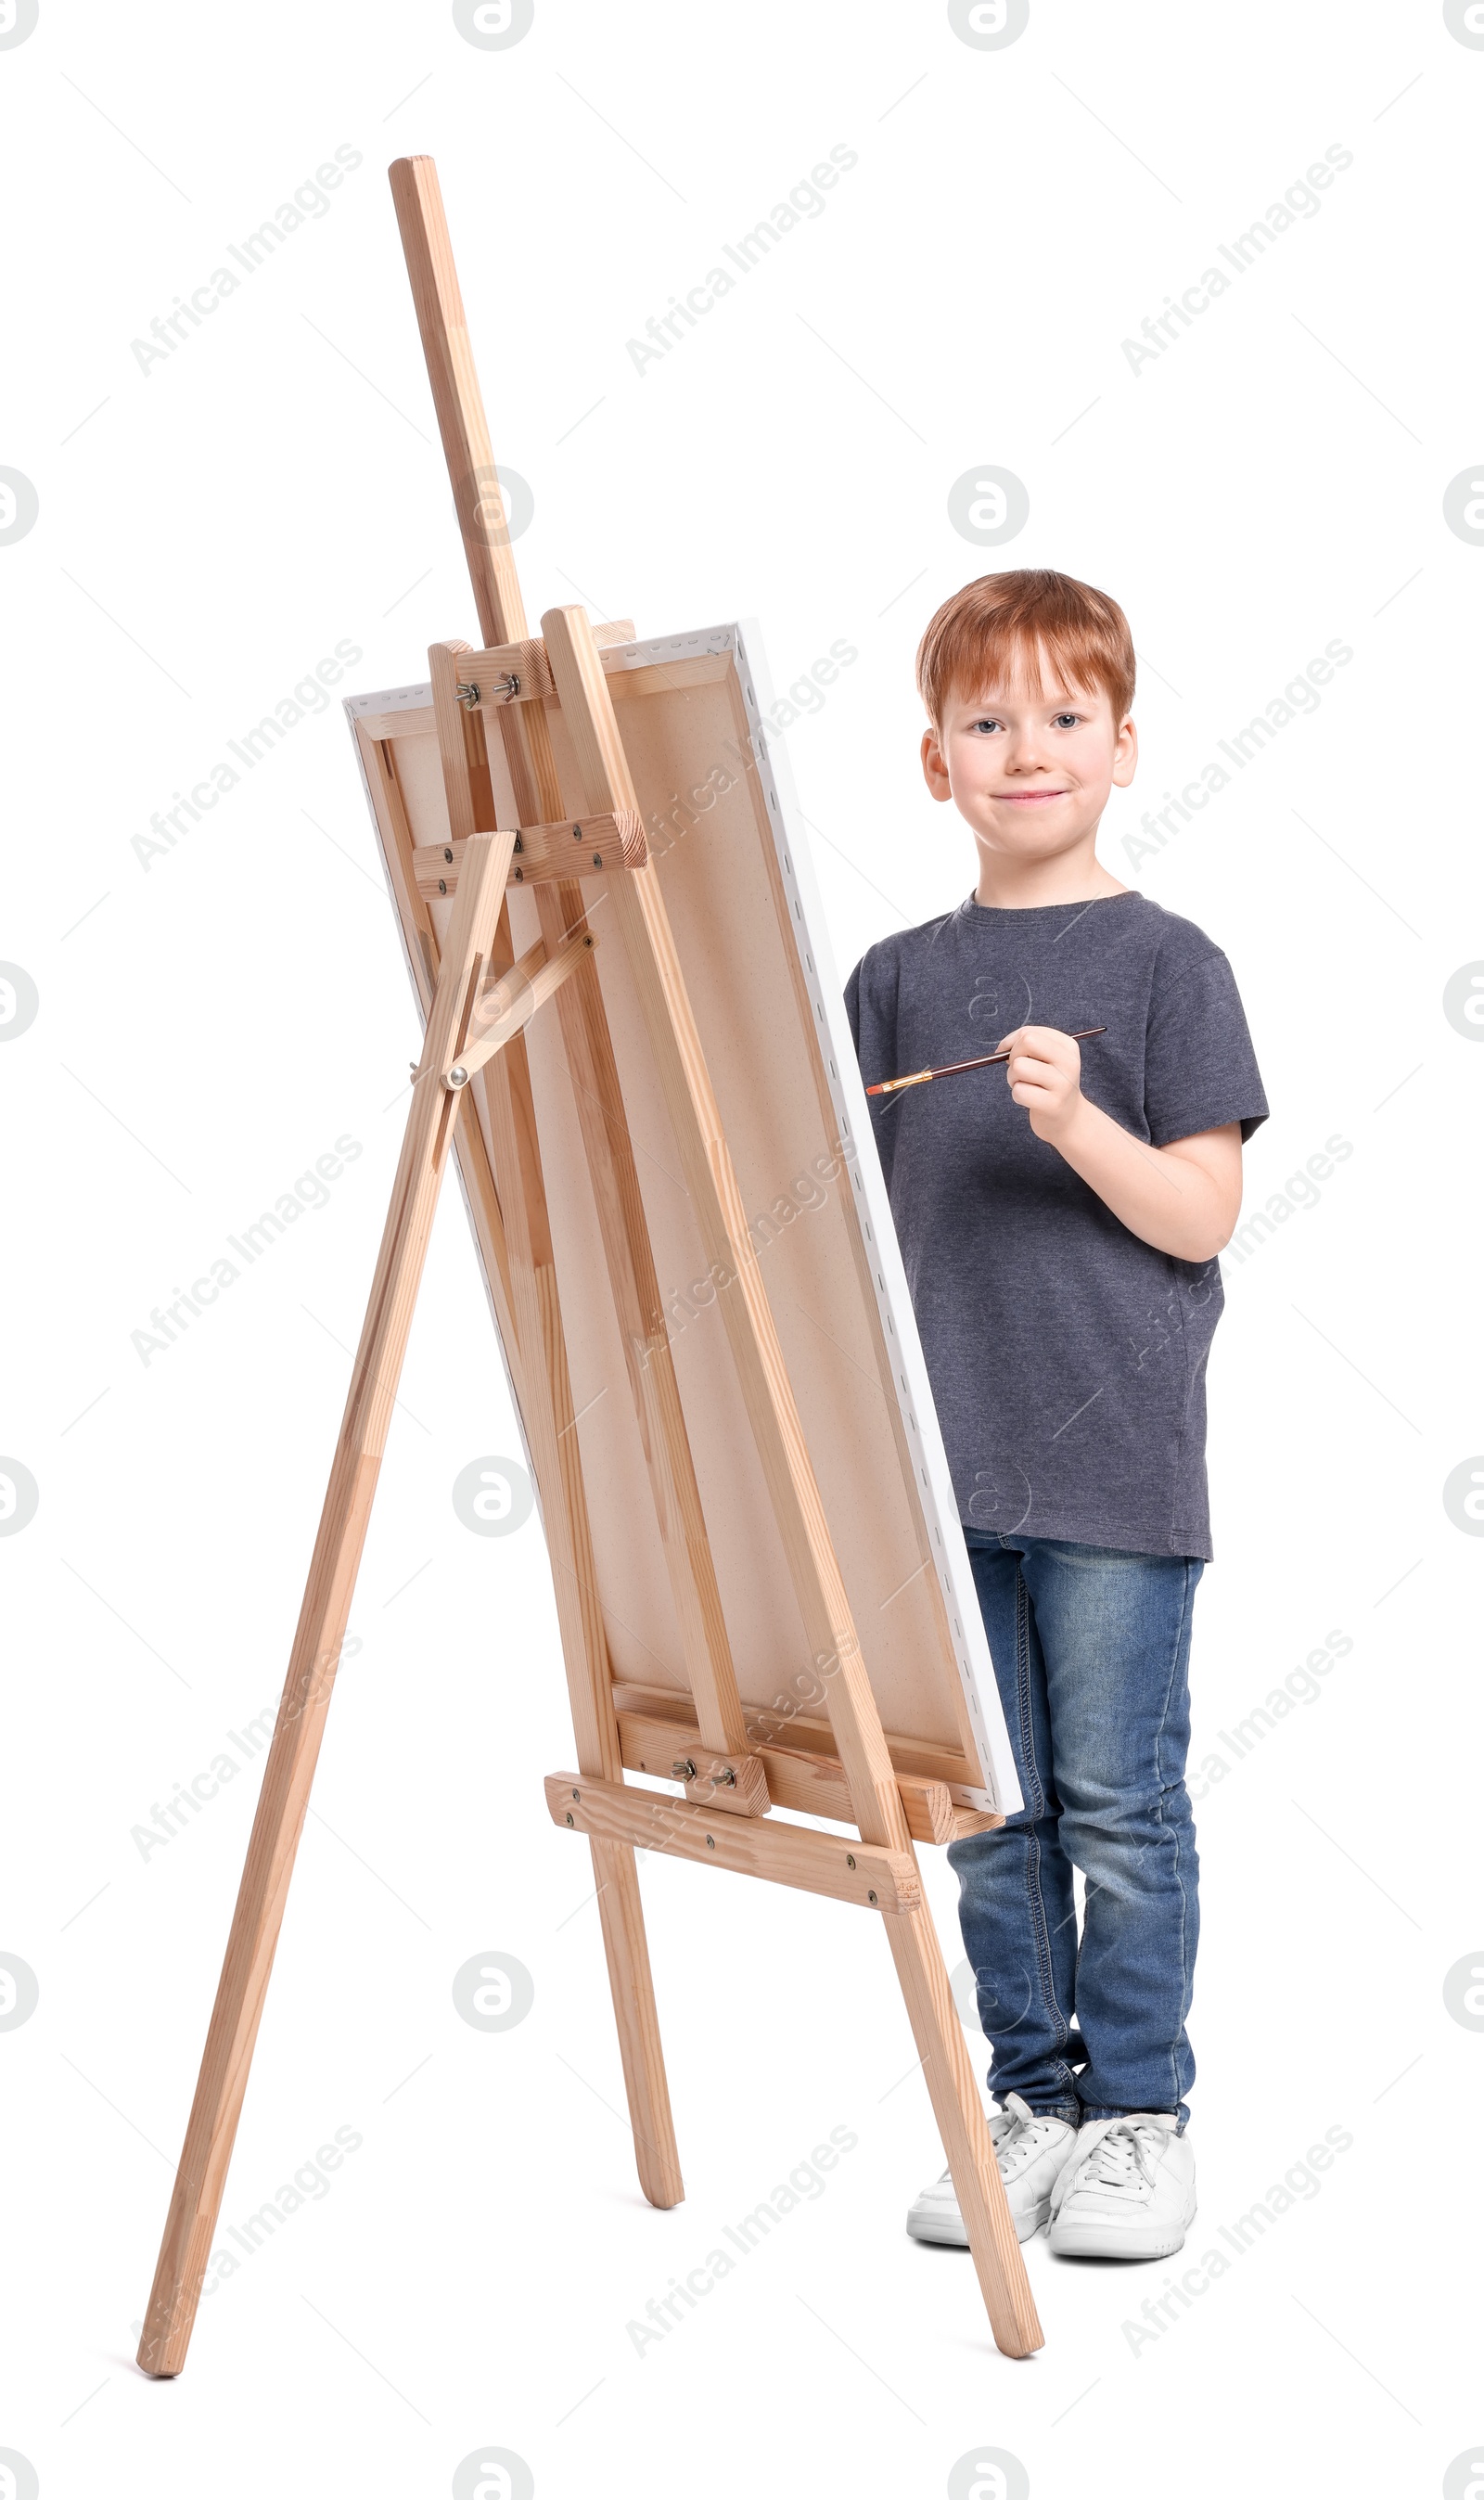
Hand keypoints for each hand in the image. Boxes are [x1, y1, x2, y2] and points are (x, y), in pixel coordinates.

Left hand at [996, 1024, 1084, 1143]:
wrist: (1070, 1119)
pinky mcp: (1053, 1104)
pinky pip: (1019, 1091)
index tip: (1011, 1054)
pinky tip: (1030, 1100)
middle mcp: (1069, 1062)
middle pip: (1027, 1041)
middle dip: (1013, 1056)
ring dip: (1013, 1078)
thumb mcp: (1047, 1059)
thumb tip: (1002, 1048)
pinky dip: (1017, 1096)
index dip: (1011, 1042)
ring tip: (1025, 1085)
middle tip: (1019, 1071)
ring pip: (1019, 1067)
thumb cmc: (1050, 1085)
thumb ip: (1027, 1047)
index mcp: (1067, 1046)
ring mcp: (1063, 1083)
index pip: (1029, 1032)